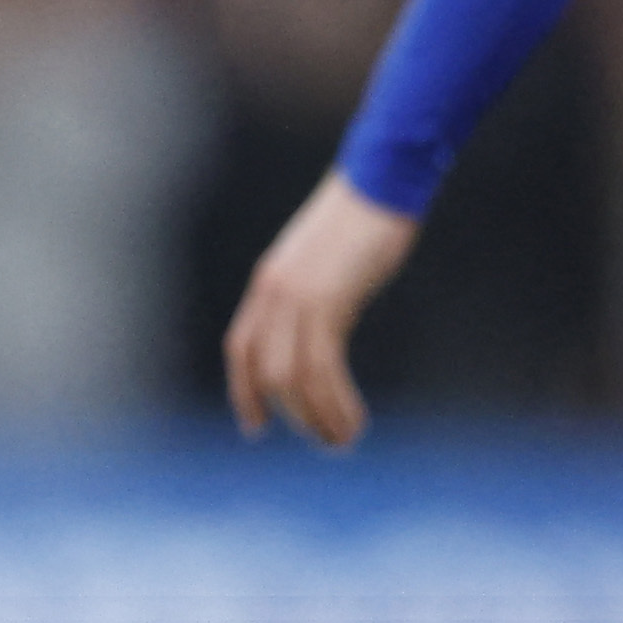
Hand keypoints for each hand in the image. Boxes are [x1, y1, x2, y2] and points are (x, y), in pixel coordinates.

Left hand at [224, 174, 420, 448]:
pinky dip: (335, 403)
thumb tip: (325, 324)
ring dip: (316, 418)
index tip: (255, 426)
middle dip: (293, 415)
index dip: (244, 391)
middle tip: (324, 441)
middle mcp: (273, 292)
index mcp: (268, 283)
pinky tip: (353, 420)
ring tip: (342, 441)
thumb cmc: (364, 218)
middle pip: (266, 373)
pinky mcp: (326, 300)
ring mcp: (296, 296)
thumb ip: (316, 294)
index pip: (241, 348)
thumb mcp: (326, 262)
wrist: (381, 181)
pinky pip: (322, 368)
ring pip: (292, 378)